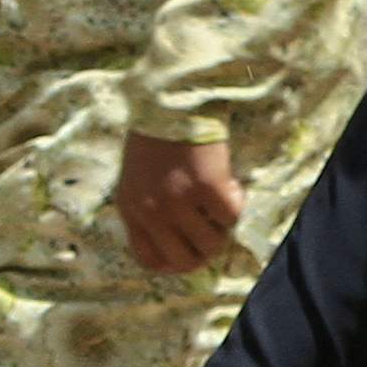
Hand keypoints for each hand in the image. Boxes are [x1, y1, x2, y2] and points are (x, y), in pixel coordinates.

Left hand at [113, 130, 247, 273]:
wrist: (173, 101)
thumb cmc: (157, 136)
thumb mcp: (137, 178)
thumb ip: (148, 208)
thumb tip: (178, 239)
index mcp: (130, 208)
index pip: (149, 259)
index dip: (173, 264)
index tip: (189, 254)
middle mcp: (151, 211)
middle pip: (183, 261)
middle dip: (203, 254)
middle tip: (214, 235)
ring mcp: (179, 201)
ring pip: (211, 244)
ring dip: (222, 230)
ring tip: (222, 205)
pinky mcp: (207, 187)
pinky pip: (231, 217)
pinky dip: (236, 205)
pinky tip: (233, 186)